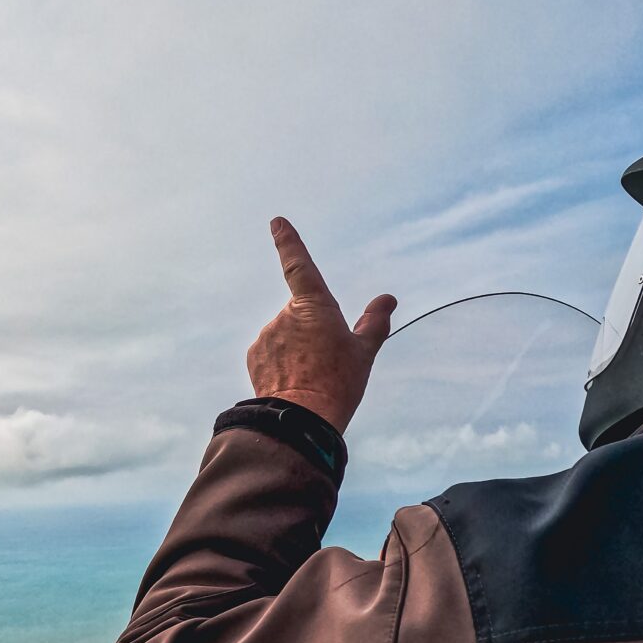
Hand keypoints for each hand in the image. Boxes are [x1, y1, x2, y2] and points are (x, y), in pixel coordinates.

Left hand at [247, 217, 396, 434]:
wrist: (301, 419)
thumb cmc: (338, 383)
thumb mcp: (364, 353)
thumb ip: (374, 323)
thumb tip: (387, 299)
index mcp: (314, 305)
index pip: (298, 265)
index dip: (289, 242)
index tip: (277, 223)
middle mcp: (285, 315)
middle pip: (301, 317)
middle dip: (311, 334)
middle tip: (326, 364)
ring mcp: (267, 335)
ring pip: (285, 337)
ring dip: (295, 351)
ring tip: (311, 378)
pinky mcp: (254, 356)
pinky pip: (271, 355)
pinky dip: (281, 365)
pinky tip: (293, 385)